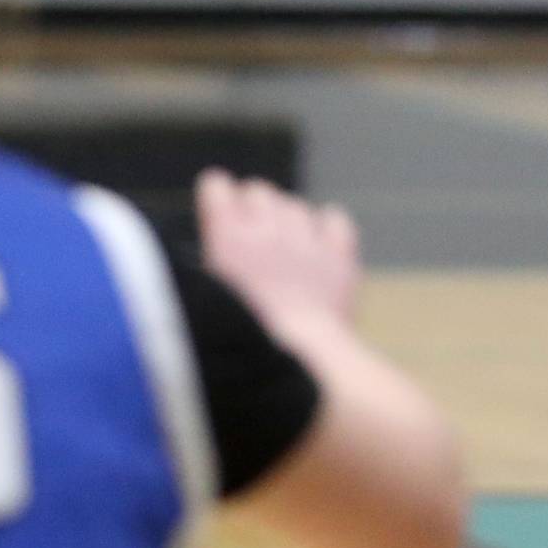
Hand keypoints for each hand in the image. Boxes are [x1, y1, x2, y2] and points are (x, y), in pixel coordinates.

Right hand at [196, 168, 361, 335]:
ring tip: (287, 257)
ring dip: (289, 223)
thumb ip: (212, 262)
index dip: (219, 201)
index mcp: (226, 233)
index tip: (221, 220)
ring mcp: (305, 237)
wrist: (300, 363)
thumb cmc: (243, 340)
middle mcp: (265, 225)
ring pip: (295, 206)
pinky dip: (328, 230)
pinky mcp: (338, 254)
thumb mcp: (208, 298)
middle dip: (255, 210)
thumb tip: (217, 248)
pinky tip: (320, 252)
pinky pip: (334, 218)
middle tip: (255, 245)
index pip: (216, 184)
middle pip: (259, 190)